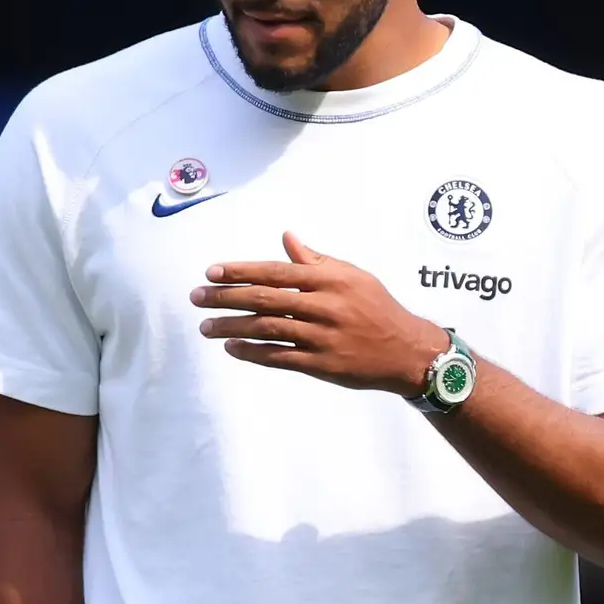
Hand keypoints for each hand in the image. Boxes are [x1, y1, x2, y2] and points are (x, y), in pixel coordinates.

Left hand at [192, 233, 445, 393]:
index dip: (240, 271)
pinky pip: (279, 357)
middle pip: (265, 299)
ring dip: (232, 327)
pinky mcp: (321, 365)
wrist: (406, 350)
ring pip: (267, 328)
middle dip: (225, 297)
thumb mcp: (353, 276)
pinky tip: (232, 348)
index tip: (212, 272)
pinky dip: (252, 352)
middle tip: (196, 298)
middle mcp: (324, 306)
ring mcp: (322, 337)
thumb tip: (287, 238)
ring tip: (206, 327)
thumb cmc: (377, 307)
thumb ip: (316, 261)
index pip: (275, 271)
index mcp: (329, 279)